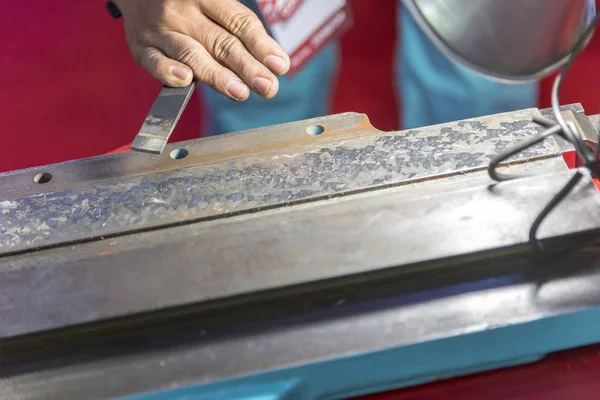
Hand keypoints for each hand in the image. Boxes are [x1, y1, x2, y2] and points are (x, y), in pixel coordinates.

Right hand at [113, 0, 290, 100]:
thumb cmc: (187, 6)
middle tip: (267, 87)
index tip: (280, 66)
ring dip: (217, 75)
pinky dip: (168, 71)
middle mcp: (182, 10)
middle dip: (247, 67)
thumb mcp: (213, 6)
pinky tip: (185, 80)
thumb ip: (240, 31)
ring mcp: (159, 29)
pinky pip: (154, 61)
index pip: (239, 23)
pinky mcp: (140, 47)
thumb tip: (274, 64)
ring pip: (191, 54)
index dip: (261, 45)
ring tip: (240, 92)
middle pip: (220, 42)